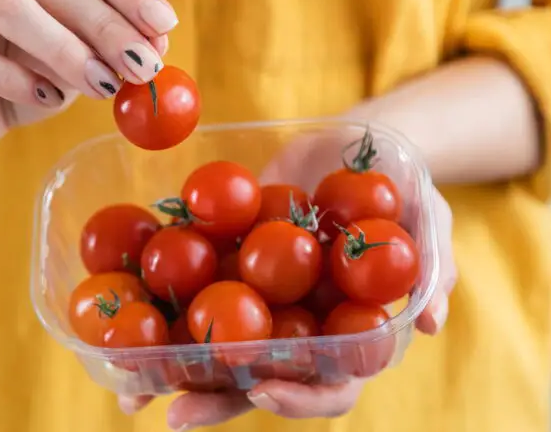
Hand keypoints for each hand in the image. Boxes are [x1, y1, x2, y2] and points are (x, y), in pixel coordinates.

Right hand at [0, 0, 175, 155]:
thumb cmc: (24, 70)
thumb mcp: (78, 51)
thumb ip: (110, 39)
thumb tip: (157, 40)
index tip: (164, 25)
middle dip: (106, 24)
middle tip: (143, 65)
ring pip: (7, 5)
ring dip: (66, 51)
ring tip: (103, 86)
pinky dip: (19, 81)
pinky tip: (48, 100)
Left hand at [118, 124, 457, 429]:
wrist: (351, 145)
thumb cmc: (403, 186)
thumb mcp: (428, 215)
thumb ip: (433, 265)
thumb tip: (430, 324)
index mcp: (348, 332)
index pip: (331, 383)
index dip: (301, 396)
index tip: (266, 388)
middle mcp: (299, 329)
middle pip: (260, 380)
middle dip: (217, 402)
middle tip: (176, 416)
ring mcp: (259, 301)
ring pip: (215, 350)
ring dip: (172, 373)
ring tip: (129, 390)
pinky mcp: (226, 267)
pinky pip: (189, 294)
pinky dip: (156, 310)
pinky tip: (117, 318)